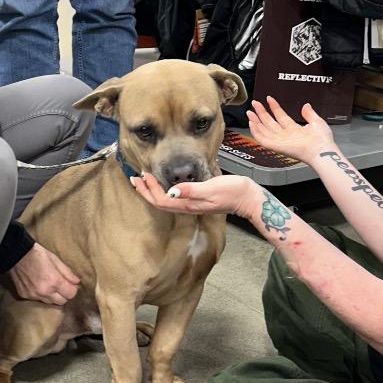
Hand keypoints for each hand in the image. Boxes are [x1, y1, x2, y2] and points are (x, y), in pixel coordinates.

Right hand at [6, 243, 79, 305]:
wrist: (16, 253)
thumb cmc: (37, 254)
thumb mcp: (55, 259)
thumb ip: (67, 273)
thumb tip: (76, 282)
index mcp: (54, 281)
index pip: (71, 294)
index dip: (73, 289)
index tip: (71, 284)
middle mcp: (44, 291)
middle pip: (61, 302)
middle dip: (64, 294)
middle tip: (62, 285)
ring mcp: (33, 295)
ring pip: (49, 302)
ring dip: (52, 296)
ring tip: (49, 284)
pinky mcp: (24, 295)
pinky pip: (38, 299)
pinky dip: (41, 294)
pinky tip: (38, 284)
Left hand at [130, 173, 259, 217]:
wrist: (247, 198)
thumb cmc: (232, 192)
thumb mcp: (212, 188)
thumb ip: (192, 190)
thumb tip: (172, 191)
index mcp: (188, 204)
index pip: (162, 200)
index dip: (149, 190)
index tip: (142, 176)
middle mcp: (187, 206)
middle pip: (160, 202)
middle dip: (146, 191)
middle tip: (135, 178)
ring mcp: (191, 204)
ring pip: (166, 201)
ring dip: (153, 191)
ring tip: (144, 180)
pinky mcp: (196, 200)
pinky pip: (174, 198)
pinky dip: (164, 189)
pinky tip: (164, 183)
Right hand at [246, 96, 333, 162]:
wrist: (321, 150)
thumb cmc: (322, 140)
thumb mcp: (317, 122)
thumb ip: (310, 113)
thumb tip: (306, 105)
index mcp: (295, 130)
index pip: (281, 116)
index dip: (274, 107)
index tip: (269, 99)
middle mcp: (286, 136)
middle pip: (270, 123)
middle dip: (261, 113)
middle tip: (255, 103)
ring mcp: (280, 141)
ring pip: (264, 130)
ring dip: (256, 121)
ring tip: (250, 112)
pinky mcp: (276, 146)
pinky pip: (262, 139)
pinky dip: (256, 132)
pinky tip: (252, 123)